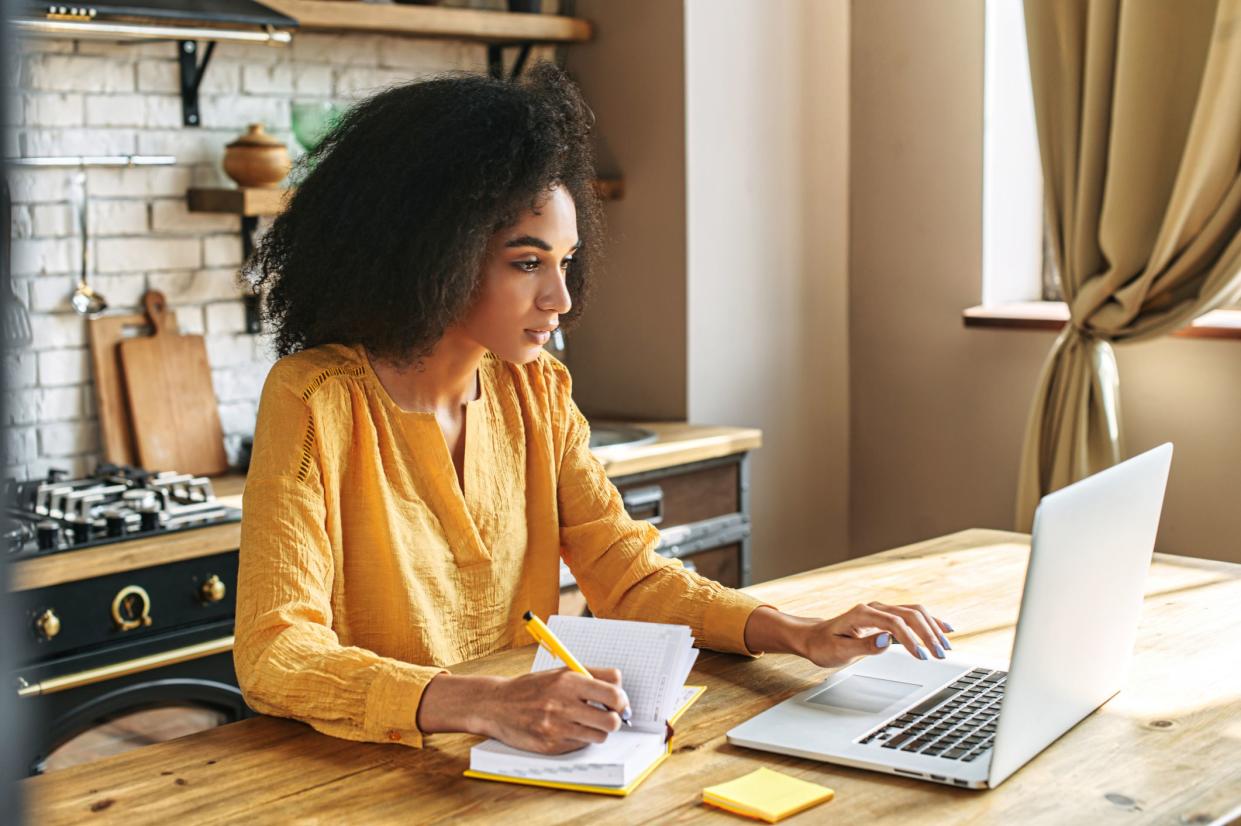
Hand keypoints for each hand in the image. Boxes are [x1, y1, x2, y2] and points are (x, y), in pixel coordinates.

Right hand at [474, 667, 629, 754]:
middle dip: (614, 719)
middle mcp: (563, 704)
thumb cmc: (532, 688)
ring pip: (599, 736)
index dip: (621, 700)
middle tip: (608, 716)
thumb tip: (620, 687)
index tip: (619, 702)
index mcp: (568, 681)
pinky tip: (567, 730)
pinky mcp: (551, 745)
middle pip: (611, 720)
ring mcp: (556, 728)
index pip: (613, 693)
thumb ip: (592, 675)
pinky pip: (581, 745)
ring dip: (597, 730)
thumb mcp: (560, 672)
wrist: (497, 705)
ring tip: (586, 722)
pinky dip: (580, 738)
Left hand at [800, 602, 953, 667]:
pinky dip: (929, 622)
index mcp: (862, 614)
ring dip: (932, 627)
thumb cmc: (823, 645)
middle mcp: (874, 608)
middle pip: (909, 614)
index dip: (911, 640)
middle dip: (928, 634)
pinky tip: (944, 629)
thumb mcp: (839, 651)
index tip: (922, 656)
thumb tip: (887, 641)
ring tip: (946, 646)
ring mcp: (880, 611)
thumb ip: (864, 646)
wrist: (814, 638)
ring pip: (914, 612)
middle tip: (940, 654)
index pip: (895, 623)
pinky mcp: (885, 617)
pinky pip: (911, 616)